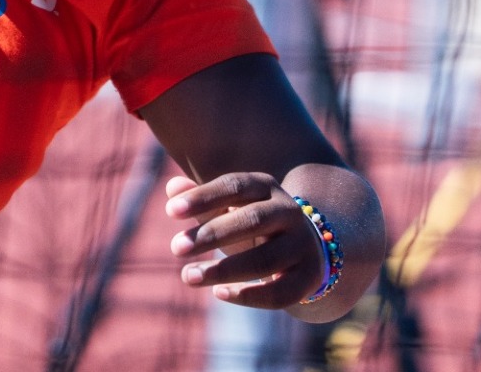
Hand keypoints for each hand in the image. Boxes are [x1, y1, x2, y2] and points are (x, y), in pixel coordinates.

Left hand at [165, 172, 324, 308]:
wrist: (300, 251)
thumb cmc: (249, 224)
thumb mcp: (226, 209)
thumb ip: (201, 200)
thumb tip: (172, 187)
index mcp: (265, 186)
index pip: (234, 185)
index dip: (203, 197)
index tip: (170, 211)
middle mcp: (289, 211)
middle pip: (252, 220)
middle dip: (211, 234)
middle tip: (174, 248)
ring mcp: (303, 244)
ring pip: (265, 260)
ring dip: (224, 270)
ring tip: (187, 276)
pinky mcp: (310, 276)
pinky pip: (280, 292)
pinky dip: (248, 296)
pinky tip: (219, 293)